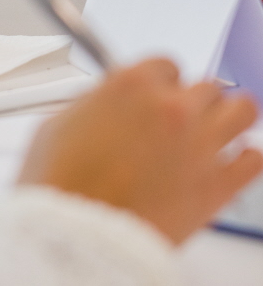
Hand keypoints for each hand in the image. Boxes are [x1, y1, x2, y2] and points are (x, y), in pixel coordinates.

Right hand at [18, 58, 262, 244]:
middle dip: (191, 101)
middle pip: (206, 86)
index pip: (164, 65)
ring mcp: (201, 144)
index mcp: (130, 86)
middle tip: (177, 118)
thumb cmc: (60, 185)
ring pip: (243, 110)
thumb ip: (90, 107)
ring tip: (213, 130)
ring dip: (227, 117)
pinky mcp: (219, 184)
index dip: (158, 82)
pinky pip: (254, 159)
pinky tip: (226, 162)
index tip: (155, 93)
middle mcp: (171, 108)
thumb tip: (100, 109)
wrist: (77, 234)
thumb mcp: (57, 126)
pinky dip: (243, 158)